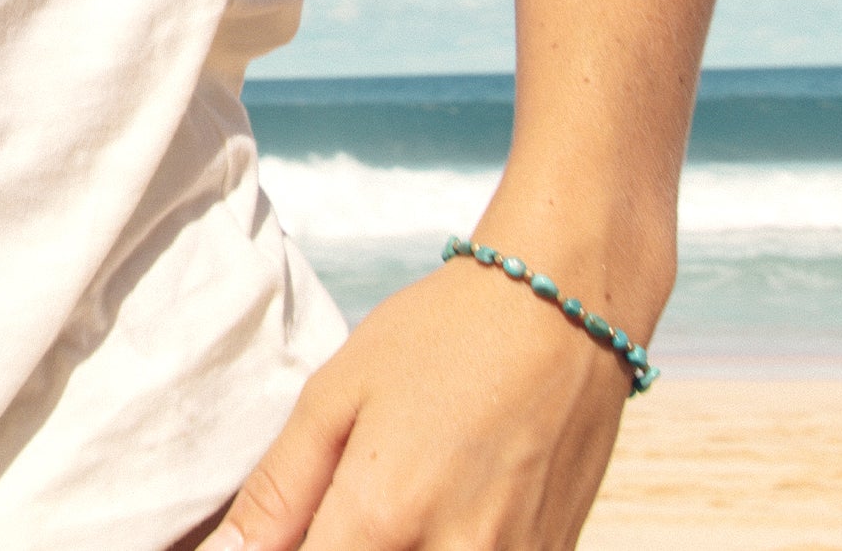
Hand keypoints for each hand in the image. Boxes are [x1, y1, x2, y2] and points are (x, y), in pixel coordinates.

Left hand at [208, 252, 633, 550]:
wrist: (561, 314)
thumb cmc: (442, 338)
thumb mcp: (338, 393)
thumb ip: (280, 488)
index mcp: (383, 514)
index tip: (282, 535)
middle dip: (336, 546)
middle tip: (337, 511)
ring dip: (387, 548)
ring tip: (386, 504)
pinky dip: (436, 550)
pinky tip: (432, 509)